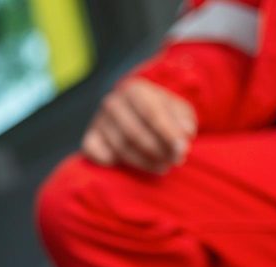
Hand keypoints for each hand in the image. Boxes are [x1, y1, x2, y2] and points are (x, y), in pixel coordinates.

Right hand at [82, 78, 196, 173]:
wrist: (132, 109)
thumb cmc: (159, 111)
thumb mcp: (176, 109)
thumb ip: (183, 120)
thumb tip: (186, 133)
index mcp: (135, 90)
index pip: (152, 114)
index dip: (168, 134)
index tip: (182, 150)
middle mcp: (112, 103)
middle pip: (135, 133)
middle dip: (158, 151)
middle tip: (175, 161)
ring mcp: (98, 121)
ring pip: (121, 148)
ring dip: (144, 162)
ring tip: (163, 167)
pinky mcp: (89, 138)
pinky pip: (97, 154)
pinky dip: (112, 162)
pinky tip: (131, 166)